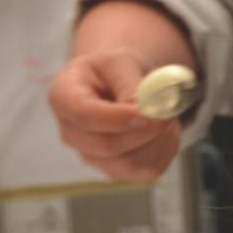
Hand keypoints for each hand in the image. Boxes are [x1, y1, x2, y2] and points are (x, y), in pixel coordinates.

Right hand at [47, 48, 180, 181]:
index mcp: (63, 97)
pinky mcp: (116, 170)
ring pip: (130, 163)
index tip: (146, 113)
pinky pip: (147, 170)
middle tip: (169, 110)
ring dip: (159, 140)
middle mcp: (71, 134)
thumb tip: (143, 109)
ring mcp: (91, 157)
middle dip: (146, 130)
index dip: (117, 118)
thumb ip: (130, 84)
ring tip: (167, 114)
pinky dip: (165, 150)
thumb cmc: (113, 71)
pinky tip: (166, 130)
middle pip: (107, 145)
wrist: (116, 85)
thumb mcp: (120, 62)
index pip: (84, 115)